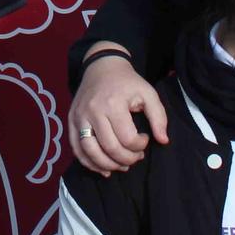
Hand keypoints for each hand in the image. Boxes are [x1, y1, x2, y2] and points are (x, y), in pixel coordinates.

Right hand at [68, 52, 168, 173]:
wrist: (101, 66)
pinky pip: (76, 148)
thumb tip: (163, 141)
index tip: (145, 138)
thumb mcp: (148, 93)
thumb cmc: (127, 82)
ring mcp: (79, 117)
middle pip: (109, 148)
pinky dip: (88, 162)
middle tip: (136, 156)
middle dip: (127, 159)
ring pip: (90, 151)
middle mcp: (92, 111)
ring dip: (108, 165)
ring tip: (121, 166)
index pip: (127, 138)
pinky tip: (103, 168)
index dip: (140, 145)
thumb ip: (159, 117)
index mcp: (113, 104)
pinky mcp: (71, 120)